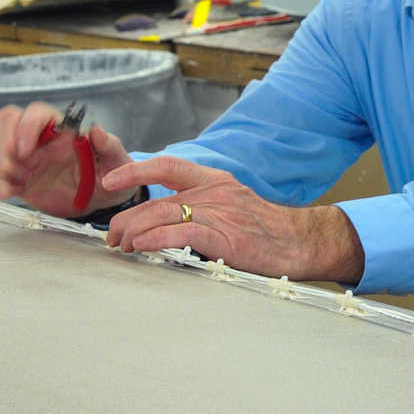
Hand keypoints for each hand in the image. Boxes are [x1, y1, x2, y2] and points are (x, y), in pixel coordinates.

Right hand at [0, 102, 136, 216]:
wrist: (99, 202)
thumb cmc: (108, 175)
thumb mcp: (115, 162)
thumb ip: (109, 146)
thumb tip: (96, 131)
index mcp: (62, 129)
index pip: (35, 113)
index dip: (25, 127)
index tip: (26, 151)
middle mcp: (39, 138)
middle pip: (6, 121)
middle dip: (6, 142)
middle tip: (21, 166)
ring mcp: (24, 156)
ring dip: (2, 163)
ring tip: (23, 180)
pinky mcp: (14, 176)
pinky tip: (13, 192)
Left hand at [102, 156, 363, 281]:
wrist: (302, 242)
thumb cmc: (268, 231)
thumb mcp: (234, 206)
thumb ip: (203, 207)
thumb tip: (167, 220)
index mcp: (216, 181)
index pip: (168, 166)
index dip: (135, 170)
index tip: (112, 180)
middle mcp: (215, 193)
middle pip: (157, 200)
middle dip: (127, 219)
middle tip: (114, 236)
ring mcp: (219, 213)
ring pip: (161, 215)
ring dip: (134, 231)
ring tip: (123, 245)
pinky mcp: (223, 236)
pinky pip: (178, 233)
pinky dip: (154, 239)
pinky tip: (142, 247)